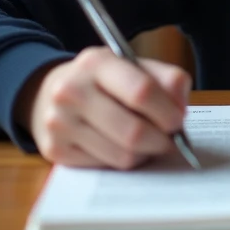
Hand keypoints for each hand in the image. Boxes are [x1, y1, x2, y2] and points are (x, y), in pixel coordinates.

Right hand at [19, 46, 192, 168]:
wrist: (48, 93)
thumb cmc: (103, 80)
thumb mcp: (132, 65)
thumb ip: (165, 78)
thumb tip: (180, 109)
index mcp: (96, 62)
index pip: (141, 91)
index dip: (167, 111)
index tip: (179, 121)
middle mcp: (71, 91)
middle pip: (133, 132)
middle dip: (161, 141)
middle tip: (171, 141)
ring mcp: (59, 123)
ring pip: (122, 155)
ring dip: (144, 153)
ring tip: (147, 142)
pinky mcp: (55, 150)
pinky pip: (105, 166)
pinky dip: (122, 160)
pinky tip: (121, 146)